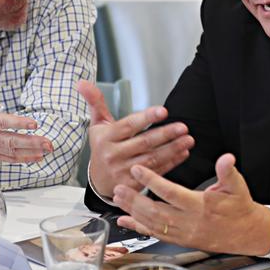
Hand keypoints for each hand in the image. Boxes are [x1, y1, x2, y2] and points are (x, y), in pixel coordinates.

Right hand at [0, 63, 52, 161]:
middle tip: (48, 143)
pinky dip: (22, 159)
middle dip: (30, 142)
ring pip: (11, 152)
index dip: (18, 123)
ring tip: (47, 150)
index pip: (1, 122)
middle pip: (10, 141)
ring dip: (31, 151)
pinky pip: (7, 159)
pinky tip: (37, 157)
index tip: (34, 124)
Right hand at [77, 80, 194, 197]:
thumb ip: (96, 102)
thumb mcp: (97, 125)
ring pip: (152, 159)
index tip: (164, 111)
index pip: (129, 126)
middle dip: (166, 134)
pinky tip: (183, 153)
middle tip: (183, 127)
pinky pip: (155, 172)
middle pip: (144, 143)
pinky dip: (171, 163)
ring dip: (172, 149)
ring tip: (188, 140)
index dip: (147, 118)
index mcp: (106, 138)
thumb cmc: (101, 148)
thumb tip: (82, 83)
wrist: (98, 181)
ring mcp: (123, 172)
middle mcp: (113, 155)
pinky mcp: (132, 186)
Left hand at [112, 153, 269, 255]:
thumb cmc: (240, 208)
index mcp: (200, 206)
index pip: (171, 192)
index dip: (152, 181)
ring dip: (133, 212)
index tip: (138, 169)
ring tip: (118, 199)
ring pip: (152, 224)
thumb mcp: (238, 186)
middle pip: (155, 211)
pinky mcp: (180, 239)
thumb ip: (228, 172)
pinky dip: (138, 227)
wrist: (246, 233)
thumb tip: (226, 158)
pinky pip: (155, 234)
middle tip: (118, 187)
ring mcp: (182, 233)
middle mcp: (188, 222)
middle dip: (134, 199)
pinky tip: (125, 221)